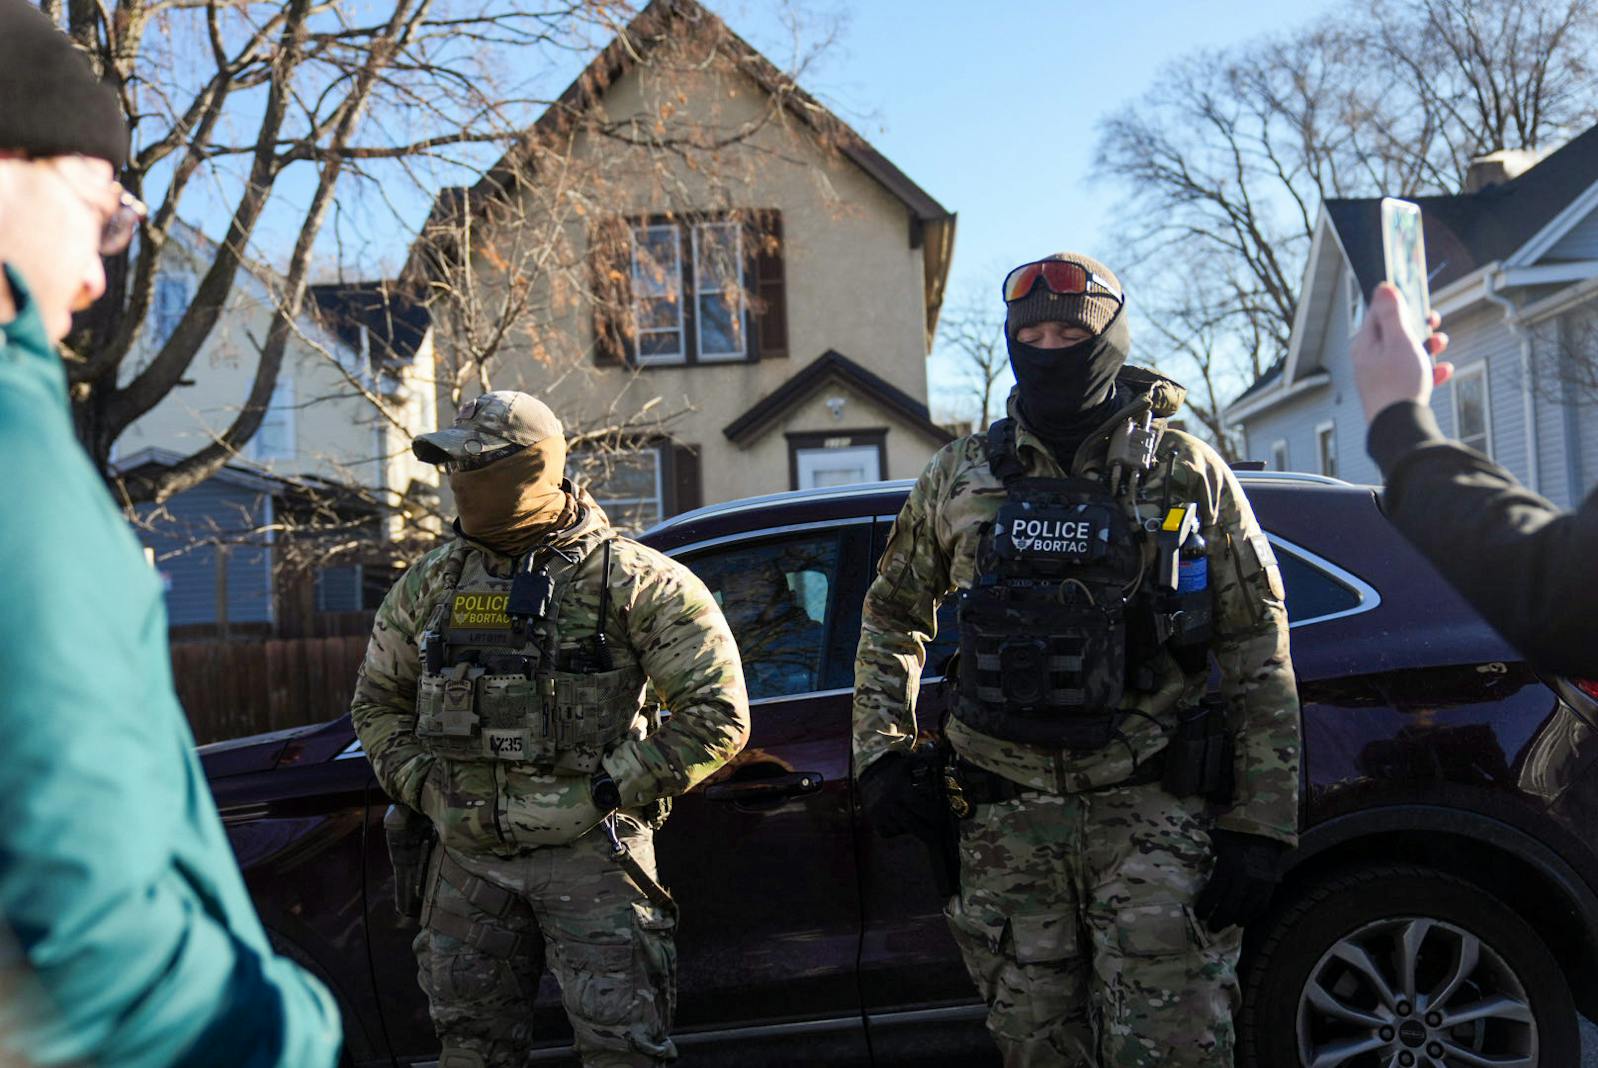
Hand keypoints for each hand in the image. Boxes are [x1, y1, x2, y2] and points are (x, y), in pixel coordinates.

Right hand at [858, 751, 947, 839]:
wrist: (869, 774)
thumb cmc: (894, 769)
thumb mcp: (909, 762)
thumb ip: (926, 760)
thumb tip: (942, 759)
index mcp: (900, 789)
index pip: (919, 805)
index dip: (931, 812)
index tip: (941, 817)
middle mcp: (889, 802)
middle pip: (911, 823)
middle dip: (926, 831)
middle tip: (937, 835)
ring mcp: (880, 812)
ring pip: (900, 829)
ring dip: (911, 830)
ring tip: (920, 828)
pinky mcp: (873, 819)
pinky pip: (887, 832)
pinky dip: (896, 832)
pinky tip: (903, 826)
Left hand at [1194, 829, 1286, 932]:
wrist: (1264, 832)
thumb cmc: (1235, 835)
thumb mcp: (1216, 840)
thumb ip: (1202, 851)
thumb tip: (1182, 857)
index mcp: (1228, 865)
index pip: (1214, 893)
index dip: (1205, 906)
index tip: (1198, 914)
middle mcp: (1244, 878)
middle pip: (1229, 907)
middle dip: (1219, 920)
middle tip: (1211, 927)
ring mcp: (1259, 885)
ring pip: (1245, 911)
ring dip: (1234, 921)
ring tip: (1226, 924)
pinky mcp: (1270, 888)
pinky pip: (1260, 908)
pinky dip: (1251, 916)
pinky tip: (1243, 919)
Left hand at [1351, 283, 1451, 423]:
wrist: (1401, 428)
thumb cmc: (1399, 382)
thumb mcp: (1399, 341)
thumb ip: (1392, 314)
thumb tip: (1382, 287)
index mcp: (1365, 345)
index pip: (1377, 314)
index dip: (1399, 304)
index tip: (1418, 300)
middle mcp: (1369, 361)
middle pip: (1394, 334)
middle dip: (1418, 326)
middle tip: (1434, 321)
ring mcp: (1380, 379)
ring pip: (1406, 354)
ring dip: (1427, 347)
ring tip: (1442, 345)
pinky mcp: (1393, 395)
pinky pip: (1412, 376)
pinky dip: (1428, 371)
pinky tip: (1444, 371)